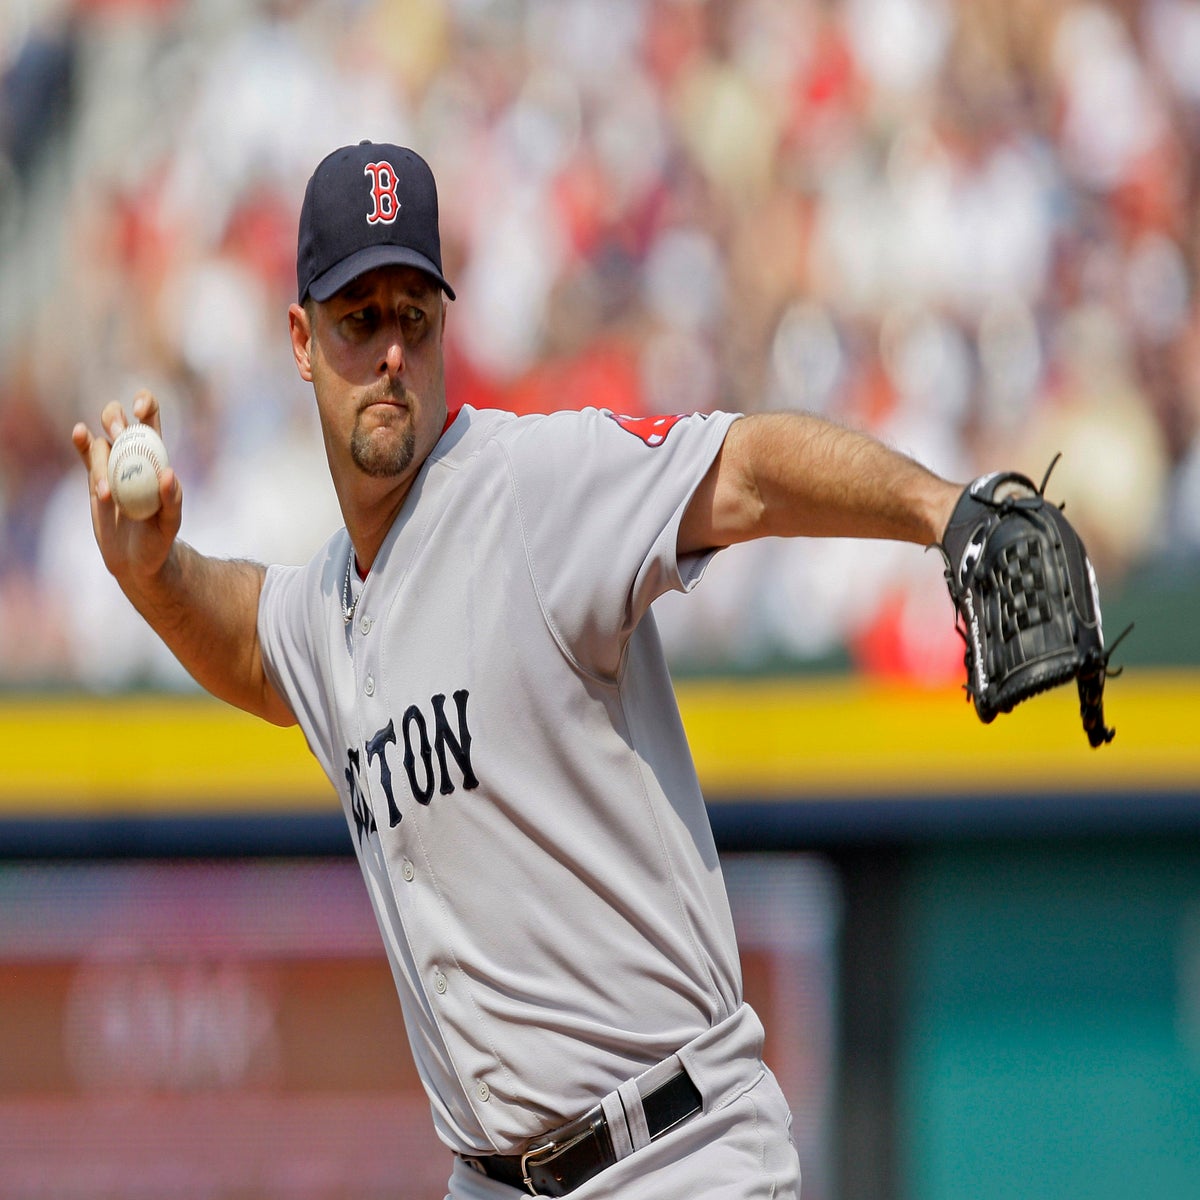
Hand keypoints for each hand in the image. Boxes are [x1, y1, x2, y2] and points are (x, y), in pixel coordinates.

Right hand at [72, 389, 182, 586]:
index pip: (150, 418)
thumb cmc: (159, 538)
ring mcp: (110, 466)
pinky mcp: (94, 481)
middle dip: (114, 419)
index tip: (139, 409)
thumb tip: (167, 473)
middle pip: (118, 420)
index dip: (145, 404)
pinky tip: (79, 433)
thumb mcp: (171, 522)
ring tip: (107, 495)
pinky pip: (85, 456)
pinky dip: (80, 442)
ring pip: (99, 444)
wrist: (135, 559)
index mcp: (155, 456)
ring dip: (101, 462)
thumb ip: (172, 500)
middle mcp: (132, 455)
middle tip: (118, 436)